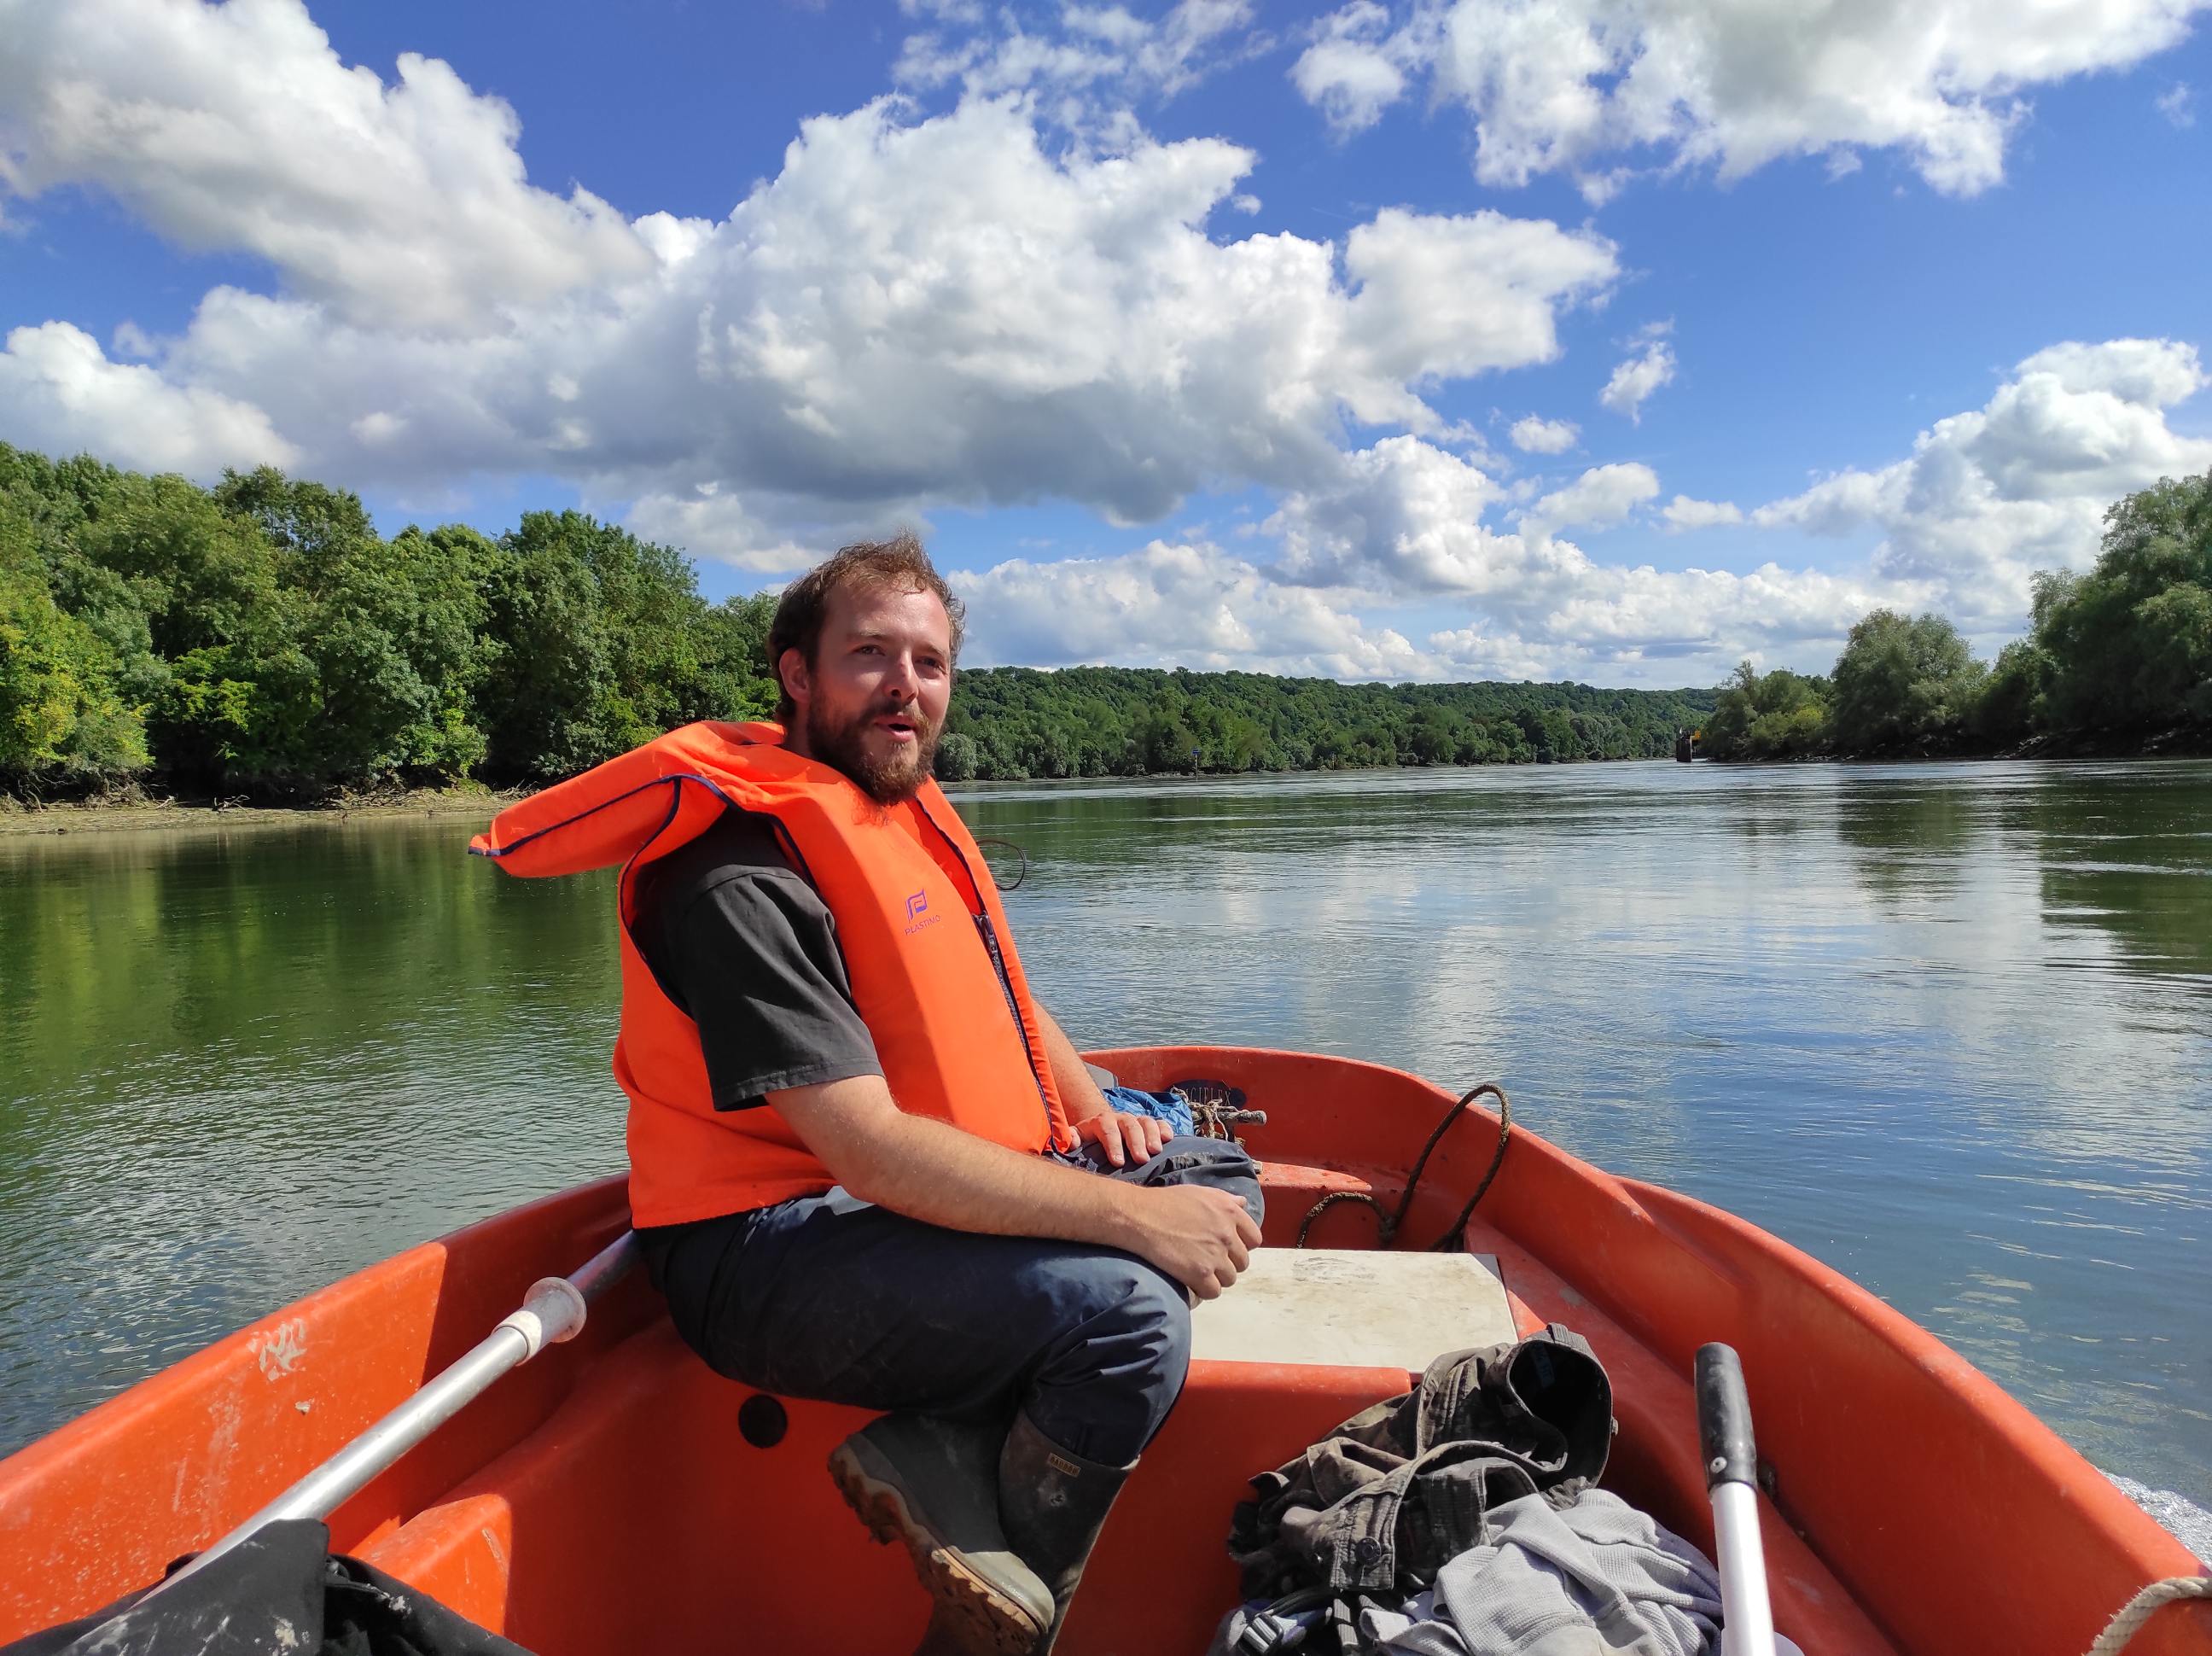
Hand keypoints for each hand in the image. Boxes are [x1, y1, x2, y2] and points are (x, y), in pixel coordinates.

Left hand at [1074, 1107, 1168, 1167]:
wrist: (1102, 1128)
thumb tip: (1072, 1143)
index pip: (1107, 1130)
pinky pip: (1159, 1123)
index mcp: (1101, 1121)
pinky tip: (1168, 1139)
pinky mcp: (1148, 1125)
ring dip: (1152, 1135)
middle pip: (1130, 1126)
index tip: (1118, 1162)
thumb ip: (1073, 1139)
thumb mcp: (1078, 1137)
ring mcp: (1136, 1120)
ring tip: (1156, 1151)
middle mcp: (1120, 1118)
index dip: (1113, 1145)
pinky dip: (1164, 1129)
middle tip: (1142, 1160)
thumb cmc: (1091, 1140)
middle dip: (1136, 1142)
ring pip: (1146, 1122)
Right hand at [1120, 1184, 1262, 1299]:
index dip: (1242, 1246)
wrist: (1140, 1216)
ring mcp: (1215, 1255)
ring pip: (1229, 1279)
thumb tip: (1243, 1204)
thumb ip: (1226, 1199)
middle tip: (1209, 1260)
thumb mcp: (1201, 1192)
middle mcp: (1227, 1234)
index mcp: (1230, 1212)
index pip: (1254, 1239)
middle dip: (1228, 1263)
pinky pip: (1213, 1292)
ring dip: (1216, 1278)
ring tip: (1199, 1271)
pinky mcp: (1200, 1273)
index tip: (1227, 1248)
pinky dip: (1204, 1290)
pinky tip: (1192, 1282)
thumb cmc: (1167, 1202)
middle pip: (1242, 1262)